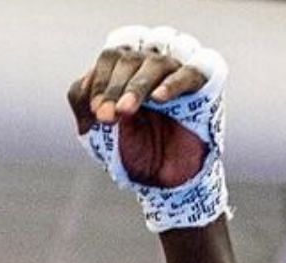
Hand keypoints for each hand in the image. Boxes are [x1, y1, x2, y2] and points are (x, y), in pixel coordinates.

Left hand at [67, 37, 213, 189]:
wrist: (167, 181)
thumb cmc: (135, 151)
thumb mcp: (100, 132)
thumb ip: (85, 106)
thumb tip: (84, 87)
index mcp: (125, 72)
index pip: (110, 59)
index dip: (99, 82)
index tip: (95, 111)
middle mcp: (149, 67)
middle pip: (129, 58)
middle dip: (113, 88)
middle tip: (106, 116)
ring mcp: (176, 74)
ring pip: (155, 64)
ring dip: (136, 87)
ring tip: (125, 110)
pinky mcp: (201, 88)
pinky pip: (189, 74)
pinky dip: (172, 84)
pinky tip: (158, 98)